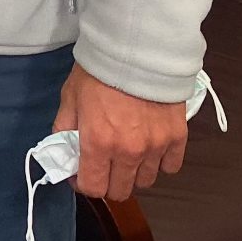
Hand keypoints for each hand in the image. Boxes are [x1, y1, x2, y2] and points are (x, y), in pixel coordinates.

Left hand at [53, 61, 188, 199]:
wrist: (136, 49)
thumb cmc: (98, 71)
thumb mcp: (70, 97)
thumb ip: (65, 129)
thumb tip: (65, 153)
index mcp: (97, 143)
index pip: (92, 188)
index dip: (83, 183)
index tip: (80, 172)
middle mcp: (128, 152)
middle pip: (120, 191)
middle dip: (108, 181)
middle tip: (103, 163)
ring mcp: (155, 147)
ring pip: (146, 181)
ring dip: (134, 172)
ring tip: (127, 152)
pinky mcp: (177, 138)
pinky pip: (170, 167)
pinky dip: (159, 162)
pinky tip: (150, 147)